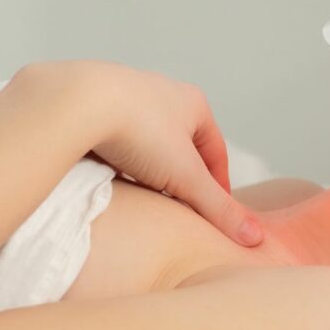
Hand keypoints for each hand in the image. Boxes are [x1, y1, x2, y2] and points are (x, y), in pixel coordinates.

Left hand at [18, 60, 264, 246]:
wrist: (76, 103)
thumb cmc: (138, 131)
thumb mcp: (185, 177)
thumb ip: (218, 208)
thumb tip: (253, 237)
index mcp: (194, 103)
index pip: (216, 151)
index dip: (217, 184)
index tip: (211, 211)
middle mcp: (164, 92)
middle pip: (181, 145)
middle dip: (180, 175)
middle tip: (176, 206)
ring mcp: (128, 94)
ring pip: (146, 139)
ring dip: (147, 165)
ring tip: (140, 193)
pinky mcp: (95, 101)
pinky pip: (113, 135)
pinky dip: (116, 156)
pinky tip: (106, 175)